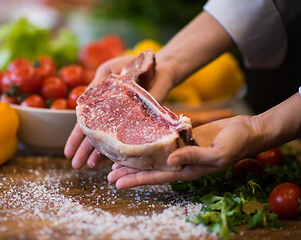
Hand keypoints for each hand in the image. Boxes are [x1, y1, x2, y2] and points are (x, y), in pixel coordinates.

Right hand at [64, 54, 175, 168]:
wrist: (159, 65)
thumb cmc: (131, 65)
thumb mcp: (108, 70)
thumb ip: (95, 86)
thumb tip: (81, 106)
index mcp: (101, 105)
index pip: (85, 124)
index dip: (76, 138)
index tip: (67, 152)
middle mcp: (112, 116)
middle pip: (95, 136)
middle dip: (83, 151)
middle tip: (75, 166)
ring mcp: (127, 121)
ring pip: (110, 140)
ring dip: (98, 154)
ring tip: (88, 167)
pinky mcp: (142, 123)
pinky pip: (130, 139)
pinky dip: (121, 150)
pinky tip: (113, 161)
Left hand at [107, 115, 255, 188]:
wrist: (247, 130)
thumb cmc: (236, 144)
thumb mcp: (216, 153)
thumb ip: (193, 157)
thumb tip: (169, 161)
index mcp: (187, 170)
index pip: (157, 177)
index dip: (137, 180)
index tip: (118, 183)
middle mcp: (181, 162)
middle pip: (151, 169)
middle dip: (130, 171)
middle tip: (109, 173)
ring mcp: (182, 149)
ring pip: (153, 155)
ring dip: (136, 157)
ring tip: (117, 159)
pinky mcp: (184, 137)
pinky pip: (162, 140)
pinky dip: (149, 141)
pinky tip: (137, 138)